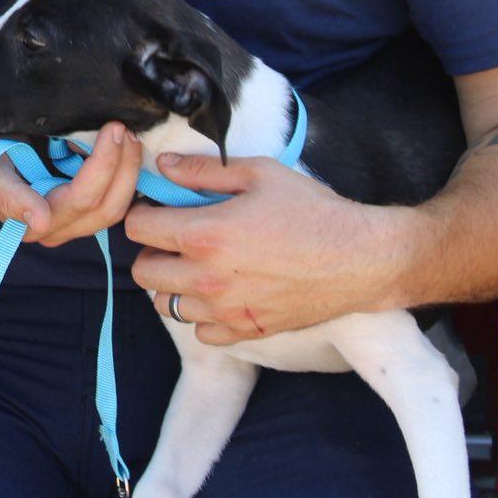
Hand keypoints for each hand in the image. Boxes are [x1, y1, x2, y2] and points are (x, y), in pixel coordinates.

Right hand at [0, 121, 141, 246]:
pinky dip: (124, 173)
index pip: (82, 200)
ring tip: (129, 134)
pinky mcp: (81, 206)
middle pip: (108, 208)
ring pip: (117, 205)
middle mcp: (56, 228)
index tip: (112, 127)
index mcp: (32, 224)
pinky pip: (114, 197)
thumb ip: (9, 197)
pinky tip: (126, 147)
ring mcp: (72, 219)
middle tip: (127, 129)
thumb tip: (39, 223)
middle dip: (124, 168)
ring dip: (128, 170)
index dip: (103, 166)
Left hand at [126, 153, 412, 343]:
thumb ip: (204, 171)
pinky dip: (203, 315)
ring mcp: (225, 310)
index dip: (144, 213)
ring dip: (174, 284)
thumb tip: (164, 165)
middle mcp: (206, 278)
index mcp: (204, 234)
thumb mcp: (259, 174)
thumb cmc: (312, 210)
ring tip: (199, 265)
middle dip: (152, 251)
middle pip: (142, 271)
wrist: (361, 258)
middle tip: (177, 238)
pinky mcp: (246, 331)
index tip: (160, 209)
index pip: (137, 228)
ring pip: (165, 304)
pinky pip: (200, 332)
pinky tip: (222, 292)